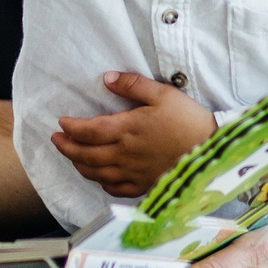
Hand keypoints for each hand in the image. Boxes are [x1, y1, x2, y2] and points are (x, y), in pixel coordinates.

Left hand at [51, 72, 217, 197]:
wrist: (211, 151)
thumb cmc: (188, 120)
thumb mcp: (163, 93)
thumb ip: (132, 85)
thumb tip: (107, 79)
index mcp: (127, 129)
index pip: (89, 131)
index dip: (71, 128)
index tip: (61, 123)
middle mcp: (125, 154)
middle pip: (86, 155)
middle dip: (66, 148)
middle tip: (56, 140)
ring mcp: (133, 173)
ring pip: (96, 173)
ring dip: (79, 165)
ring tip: (71, 156)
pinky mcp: (144, 185)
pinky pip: (115, 189)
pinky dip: (101, 183)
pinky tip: (99, 176)